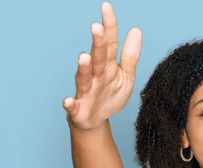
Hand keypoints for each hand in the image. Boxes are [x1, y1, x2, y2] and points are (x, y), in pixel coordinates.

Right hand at [62, 2, 141, 129]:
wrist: (95, 120)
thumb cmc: (109, 95)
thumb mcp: (126, 76)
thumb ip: (130, 55)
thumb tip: (136, 30)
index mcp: (107, 66)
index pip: (109, 43)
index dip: (109, 26)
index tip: (106, 7)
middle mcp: (95, 75)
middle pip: (97, 57)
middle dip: (97, 43)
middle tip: (97, 26)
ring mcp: (85, 91)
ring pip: (83, 78)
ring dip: (83, 68)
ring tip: (84, 57)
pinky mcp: (77, 109)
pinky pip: (72, 106)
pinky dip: (69, 104)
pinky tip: (67, 101)